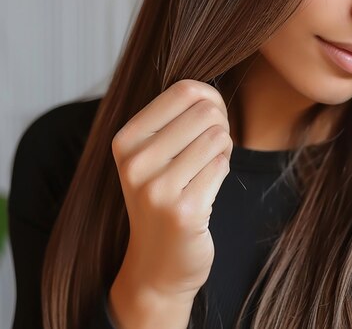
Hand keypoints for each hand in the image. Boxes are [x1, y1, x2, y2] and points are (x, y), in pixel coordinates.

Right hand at [108, 79, 231, 327]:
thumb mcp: (156, 152)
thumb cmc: (166, 195)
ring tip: (204, 170)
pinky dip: (222, 172)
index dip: (208, 99)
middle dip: (219, 126)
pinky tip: (206, 190)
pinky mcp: (183, 211)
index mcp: (125, 140)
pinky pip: (222, 165)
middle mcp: (135, 163)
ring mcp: (156, 189)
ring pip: (218, 137)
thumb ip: (179, 115)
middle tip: (208, 150)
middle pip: (205, 111)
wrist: (159, 264)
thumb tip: (209, 92)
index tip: (207, 120)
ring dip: (222, 150)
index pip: (184, 91)